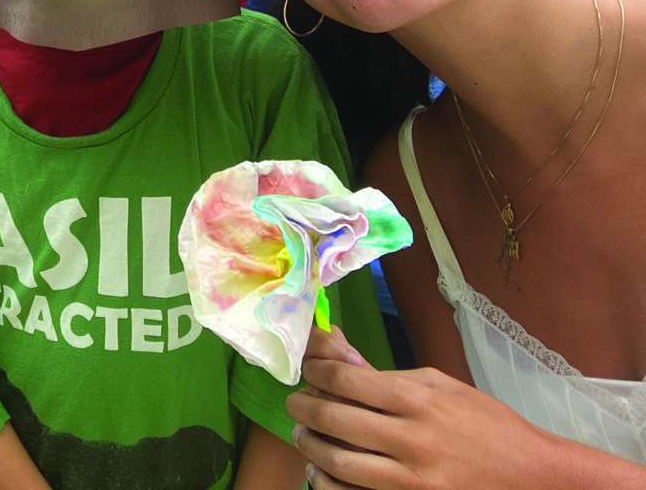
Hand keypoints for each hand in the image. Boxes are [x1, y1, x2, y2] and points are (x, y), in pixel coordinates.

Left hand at [289, 326, 571, 488]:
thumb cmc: (487, 425)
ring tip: (303, 433)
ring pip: (335, 461)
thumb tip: (337, 354)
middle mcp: (411, 440)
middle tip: (297, 401)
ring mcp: (410, 481)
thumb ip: (387, 375)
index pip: (345, 380)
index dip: (315, 371)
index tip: (309, 369)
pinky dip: (327, 482)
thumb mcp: (441, 386)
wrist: (535, 478)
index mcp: (418, 401)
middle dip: (303, 406)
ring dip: (308, 444)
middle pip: (332, 418)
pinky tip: (322, 470)